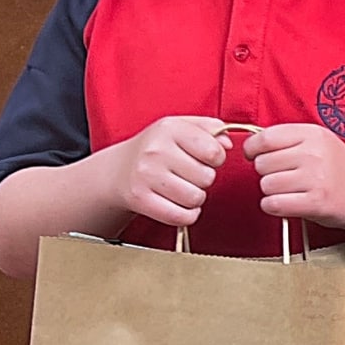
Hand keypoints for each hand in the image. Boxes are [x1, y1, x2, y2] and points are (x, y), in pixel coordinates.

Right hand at [111, 115, 227, 228]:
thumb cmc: (157, 149)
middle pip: (207, 177)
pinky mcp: (140, 199)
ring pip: (196, 198)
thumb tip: (227, 144)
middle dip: (203, 178)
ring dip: (195, 197)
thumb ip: (210, 129)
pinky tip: (179, 205)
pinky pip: (181, 216)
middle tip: (187, 174)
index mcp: (169, 129)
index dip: (216, 158)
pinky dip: (187, 215)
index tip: (205, 158)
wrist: (118, 169)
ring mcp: (145, 176)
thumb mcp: (181, 128)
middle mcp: (155, 151)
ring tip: (181, 187)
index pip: (214, 151)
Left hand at [244, 122, 344, 231]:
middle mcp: (315, 153)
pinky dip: (275, 208)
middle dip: (268, 174)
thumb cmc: (343, 173)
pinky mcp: (316, 203)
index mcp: (314, 134)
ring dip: (274, 193)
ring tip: (294, 192)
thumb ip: (290, 141)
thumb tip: (250, 146)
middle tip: (288, 179)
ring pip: (265, 185)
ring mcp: (316, 178)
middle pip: (261, 164)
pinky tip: (290, 205)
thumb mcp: (321, 145)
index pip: (264, 138)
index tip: (257, 157)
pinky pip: (273, 204)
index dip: (253, 150)